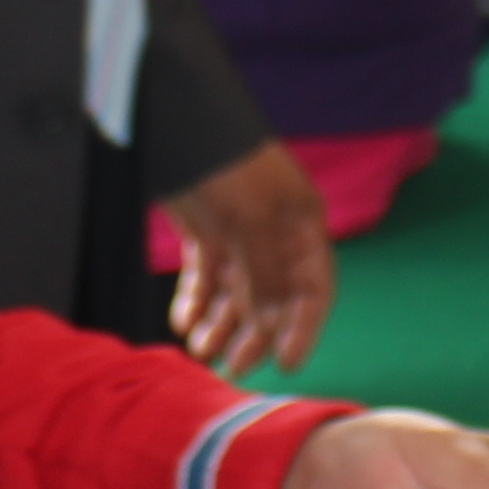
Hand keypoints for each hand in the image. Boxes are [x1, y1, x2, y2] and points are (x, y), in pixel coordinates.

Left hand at [163, 140, 337, 375]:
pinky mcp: (206, 229)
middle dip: (253, 334)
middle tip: (233, 368)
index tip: (284, 362)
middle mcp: (275, 234)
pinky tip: (183, 321)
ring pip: (236, 293)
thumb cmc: (225, 164)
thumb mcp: (250, 220)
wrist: (175, 120)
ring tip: (200, 351)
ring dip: (220, 324)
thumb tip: (272, 326)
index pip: (313, 288)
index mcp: (301, 226)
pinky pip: (206, 276)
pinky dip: (196, 301)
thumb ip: (264, 274)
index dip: (302, 327)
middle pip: (272, 298)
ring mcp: (239, 232)